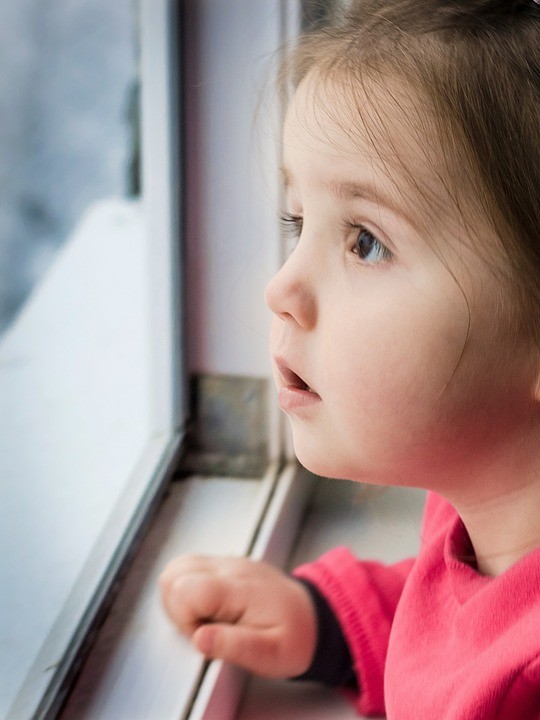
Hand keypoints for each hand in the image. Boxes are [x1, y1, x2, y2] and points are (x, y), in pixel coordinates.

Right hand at [158, 554, 316, 677]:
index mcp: (239, 588)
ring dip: (179, 597)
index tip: (202, 634)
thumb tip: (199, 638)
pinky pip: (190, 568)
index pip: (185, 587)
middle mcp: (230, 568)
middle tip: (203, 627)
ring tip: (205, 618)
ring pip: (177, 567)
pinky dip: (188, 589)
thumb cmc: (295, 635)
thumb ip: (234, 646)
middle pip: (174, 573)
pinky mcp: (225, 564)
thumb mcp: (270, 654)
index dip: (184, 617)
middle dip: (177, 607)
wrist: (314, 617)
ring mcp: (227, 562)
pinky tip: (209, 608)